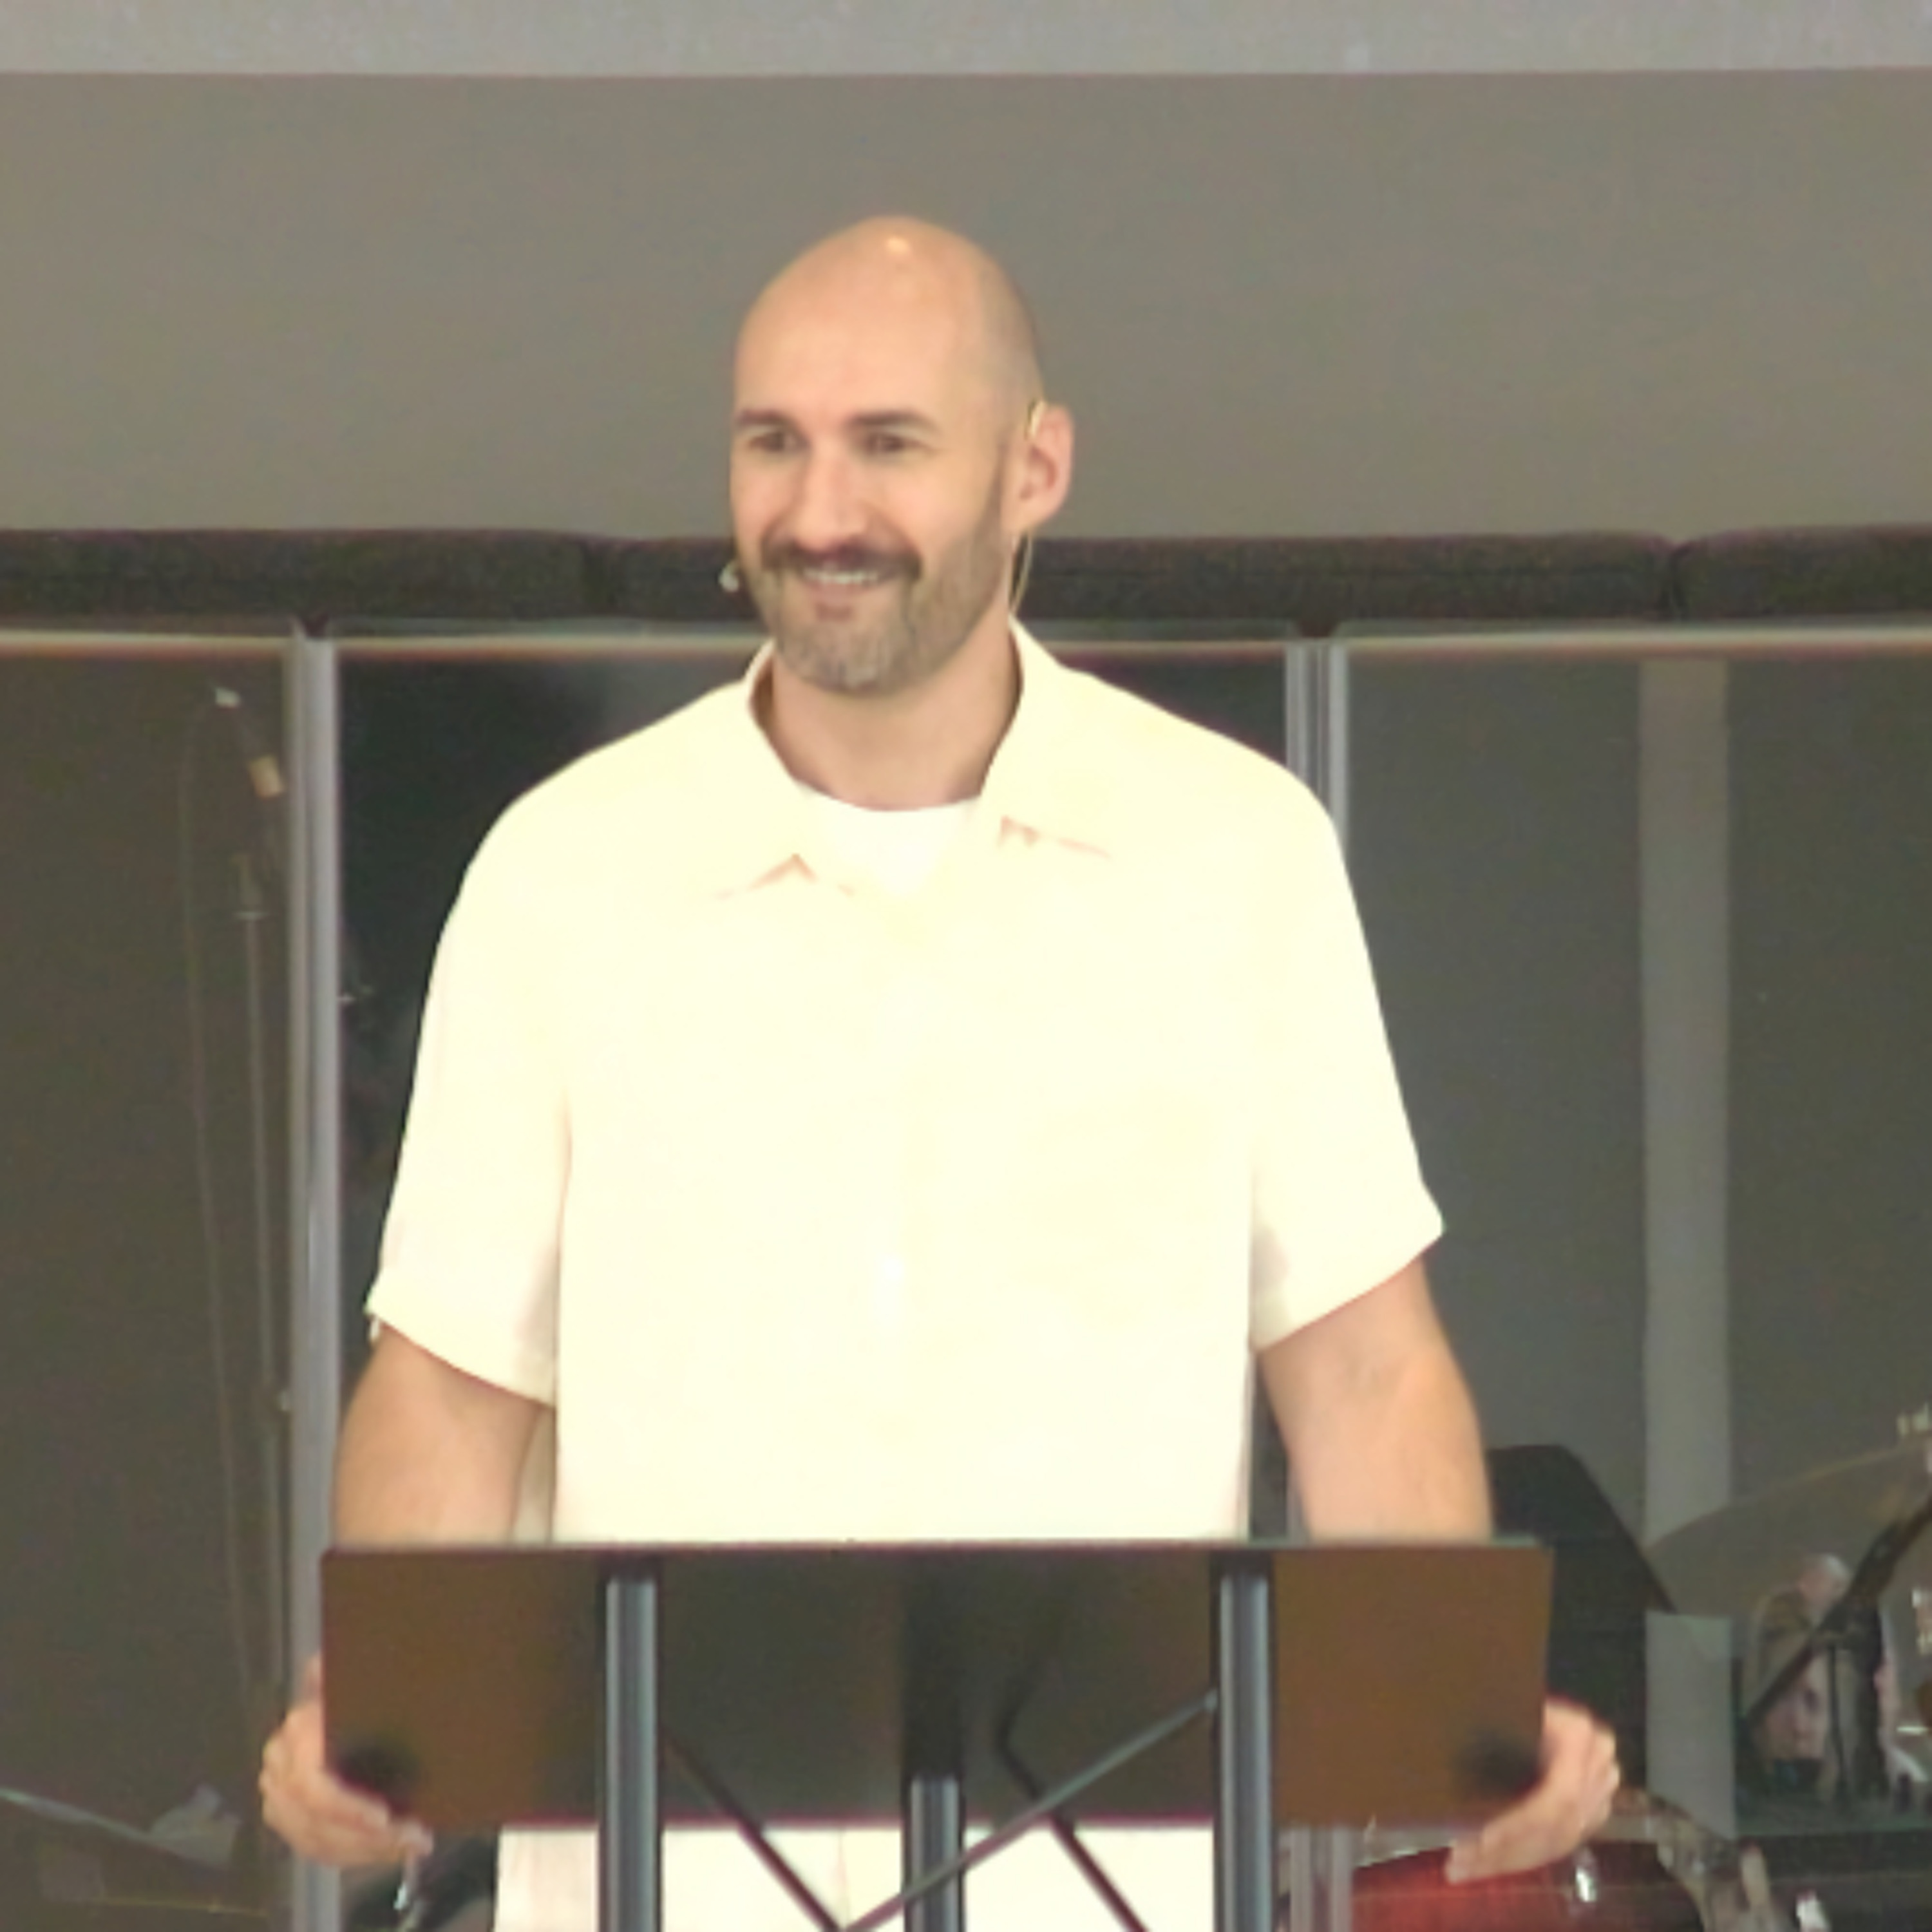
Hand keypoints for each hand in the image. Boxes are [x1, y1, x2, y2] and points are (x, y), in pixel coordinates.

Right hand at [260, 1655, 432, 1867]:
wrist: (351, 1697)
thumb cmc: (363, 1687)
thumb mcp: (361, 1676)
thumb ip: (341, 1673)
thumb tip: (322, 1668)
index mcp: (298, 1732)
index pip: (311, 1785)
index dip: (346, 1808)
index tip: (386, 1818)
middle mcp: (279, 1765)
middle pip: (315, 1822)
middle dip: (366, 1838)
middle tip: (415, 1838)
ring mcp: (279, 1795)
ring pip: (315, 1840)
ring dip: (365, 1851)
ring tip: (411, 1844)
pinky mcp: (287, 1817)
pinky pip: (314, 1848)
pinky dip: (353, 1855)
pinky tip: (388, 1850)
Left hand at [1444, 1698, 1618, 1882]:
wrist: (1530, 1693)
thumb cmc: (1510, 1694)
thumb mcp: (1502, 1702)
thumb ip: (1488, 1729)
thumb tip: (1447, 1748)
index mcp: (1579, 1735)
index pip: (1558, 1797)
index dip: (1521, 1824)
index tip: (1483, 1839)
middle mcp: (1597, 1766)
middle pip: (1556, 1828)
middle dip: (1507, 1851)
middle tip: (1460, 1861)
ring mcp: (1599, 1792)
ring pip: (1556, 1843)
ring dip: (1509, 1860)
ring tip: (1464, 1866)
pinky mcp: (1591, 1810)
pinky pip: (1559, 1843)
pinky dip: (1522, 1856)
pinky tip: (1489, 1863)